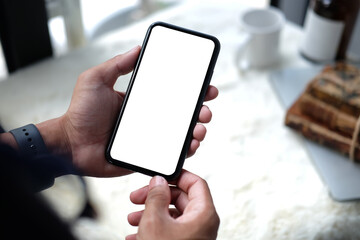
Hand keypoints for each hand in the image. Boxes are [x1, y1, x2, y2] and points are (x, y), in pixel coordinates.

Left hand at [36, 46, 217, 176]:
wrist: (70, 144)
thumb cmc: (80, 114)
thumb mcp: (96, 80)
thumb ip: (116, 65)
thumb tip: (138, 49)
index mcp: (140, 101)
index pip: (172, 94)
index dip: (191, 91)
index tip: (205, 86)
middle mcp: (148, 119)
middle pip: (182, 115)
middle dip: (200, 111)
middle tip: (205, 109)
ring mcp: (149, 137)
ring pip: (180, 135)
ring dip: (196, 131)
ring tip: (200, 128)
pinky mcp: (146, 155)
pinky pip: (170, 155)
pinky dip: (185, 151)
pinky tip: (190, 146)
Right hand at [127, 170, 219, 239]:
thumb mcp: (155, 221)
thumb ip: (156, 196)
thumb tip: (158, 181)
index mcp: (203, 214)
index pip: (196, 183)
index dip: (177, 176)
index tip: (160, 175)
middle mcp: (202, 224)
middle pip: (181, 198)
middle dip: (156, 197)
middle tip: (138, 197)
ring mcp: (194, 237)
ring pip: (172, 215)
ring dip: (150, 213)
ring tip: (133, 217)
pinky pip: (169, 230)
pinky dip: (153, 228)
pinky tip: (135, 234)